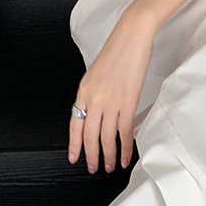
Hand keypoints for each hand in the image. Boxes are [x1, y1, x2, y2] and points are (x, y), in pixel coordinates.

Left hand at [68, 10, 154, 174]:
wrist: (131, 36)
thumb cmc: (118, 50)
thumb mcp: (97, 72)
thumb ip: (95, 92)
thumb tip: (97, 109)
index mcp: (84, 90)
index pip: (75, 124)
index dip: (74, 144)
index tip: (74, 158)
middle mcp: (94, 98)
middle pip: (89, 135)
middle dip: (91, 155)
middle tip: (94, 168)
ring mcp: (111, 100)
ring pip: (106, 136)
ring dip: (107, 155)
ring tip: (109, 167)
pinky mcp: (128, 100)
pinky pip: (124, 130)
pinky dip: (125, 146)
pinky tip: (125, 155)